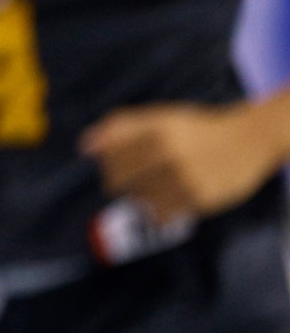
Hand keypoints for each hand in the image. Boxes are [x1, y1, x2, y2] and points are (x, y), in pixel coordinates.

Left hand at [81, 102, 289, 225]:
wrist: (249, 140)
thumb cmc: (196, 129)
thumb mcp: (160, 117)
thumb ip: (120, 127)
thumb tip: (84, 146)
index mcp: (154, 128)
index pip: (108, 155)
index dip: (108, 163)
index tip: (120, 164)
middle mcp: (167, 151)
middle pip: (116, 179)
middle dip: (118, 182)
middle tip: (137, 178)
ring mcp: (183, 176)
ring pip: (137, 199)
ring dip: (141, 196)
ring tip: (159, 185)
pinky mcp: (198, 198)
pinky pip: (160, 214)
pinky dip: (158, 211)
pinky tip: (170, 198)